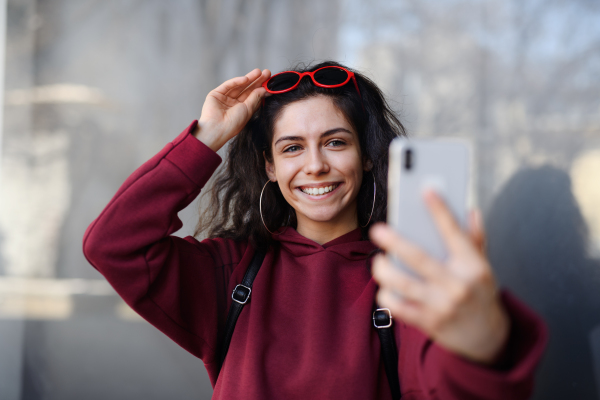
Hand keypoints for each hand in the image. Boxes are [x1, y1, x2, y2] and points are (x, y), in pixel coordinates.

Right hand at [195, 69, 270, 151]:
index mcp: (242, 110)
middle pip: (247, 89)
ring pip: (238, 86)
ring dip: (249, 78)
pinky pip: (228, 85)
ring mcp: (224, 98)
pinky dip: (236, 81)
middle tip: (267, 72)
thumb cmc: (233, 124)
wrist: (217, 129)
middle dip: (257, 81)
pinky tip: (246, 78)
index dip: (261, 88)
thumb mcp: (248, 109)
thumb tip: (264, 89)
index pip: (253, 96)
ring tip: (259, 72)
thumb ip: (255, 97)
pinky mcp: (216, 94)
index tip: (271, 82)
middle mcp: (233, 104)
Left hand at [369, 190, 509, 363]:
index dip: (440, 210)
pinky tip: (385, 287)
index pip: (454, 233)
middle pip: (420, 258)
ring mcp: (442, 306)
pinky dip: (387, 296)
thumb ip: (475, 239)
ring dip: (384, 270)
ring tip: (379, 260)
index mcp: (473, 266)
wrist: (487, 340)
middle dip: (396, 241)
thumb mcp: (484, 267)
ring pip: (403, 284)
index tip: (427, 189)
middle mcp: (457, 285)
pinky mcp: (428, 323)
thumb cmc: (480, 294)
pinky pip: (399, 308)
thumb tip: (471, 209)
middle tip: (377, 229)